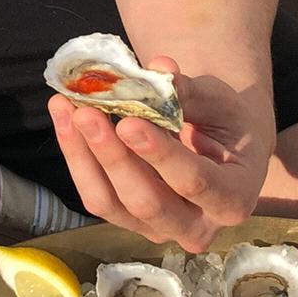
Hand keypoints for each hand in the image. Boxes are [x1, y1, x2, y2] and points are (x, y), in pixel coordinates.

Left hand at [49, 58, 274, 254]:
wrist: (222, 149)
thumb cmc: (226, 123)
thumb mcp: (219, 103)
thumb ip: (189, 91)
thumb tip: (159, 68)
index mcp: (232, 198)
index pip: (195, 182)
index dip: (160, 155)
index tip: (129, 122)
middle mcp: (196, 227)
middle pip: (145, 201)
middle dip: (112, 157)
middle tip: (86, 113)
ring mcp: (158, 229)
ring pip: (110, 203)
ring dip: (84, 155)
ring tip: (66, 109)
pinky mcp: (127, 220)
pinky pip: (95, 194)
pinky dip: (77, 156)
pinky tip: (65, 118)